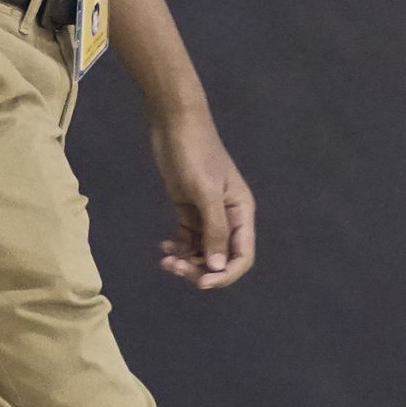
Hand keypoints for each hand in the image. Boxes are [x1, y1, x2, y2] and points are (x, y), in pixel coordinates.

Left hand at [151, 108, 255, 289]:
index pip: (241, 255)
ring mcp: (207, 214)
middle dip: (200, 268)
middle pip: (220, 257)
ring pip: (202, 250)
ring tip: (166, 260)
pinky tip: (163, 248)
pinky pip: (187, 238)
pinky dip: (178, 248)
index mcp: (241, 213)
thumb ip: (214, 230)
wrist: (174, 124)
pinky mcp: (187, 209)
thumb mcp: (206, 192)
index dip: (225, 274)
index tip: (201, 282)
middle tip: (175, 269)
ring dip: (187, 260)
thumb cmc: (195, 154)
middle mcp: (228, 217)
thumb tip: (217, 267)